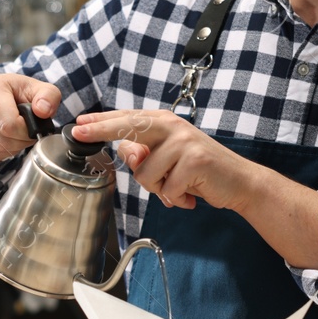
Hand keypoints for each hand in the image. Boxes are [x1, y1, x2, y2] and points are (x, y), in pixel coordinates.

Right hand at [0, 74, 62, 175]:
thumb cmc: (14, 94)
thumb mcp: (35, 90)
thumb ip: (48, 96)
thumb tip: (43, 110)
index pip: (10, 125)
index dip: (26, 133)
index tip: (30, 128)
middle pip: (0, 140)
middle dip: (17, 143)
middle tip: (22, 135)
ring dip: (5, 150)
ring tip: (10, 136)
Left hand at [70, 108, 263, 210]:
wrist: (239, 182)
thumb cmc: (199, 172)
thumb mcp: (168, 161)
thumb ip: (145, 155)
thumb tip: (123, 150)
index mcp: (165, 123)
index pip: (127, 120)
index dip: (101, 122)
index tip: (78, 124)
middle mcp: (173, 127)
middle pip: (128, 128)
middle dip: (100, 130)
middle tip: (78, 132)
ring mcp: (184, 142)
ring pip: (144, 174)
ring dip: (158, 189)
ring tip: (177, 187)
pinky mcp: (194, 161)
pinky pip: (166, 188)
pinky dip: (175, 198)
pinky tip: (189, 195)